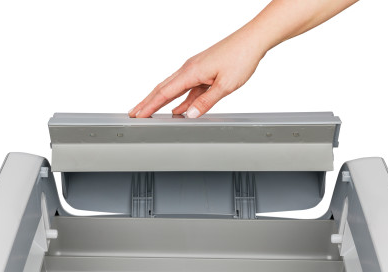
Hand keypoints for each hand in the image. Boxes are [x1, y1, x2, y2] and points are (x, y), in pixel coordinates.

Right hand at [128, 29, 265, 117]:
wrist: (252, 40)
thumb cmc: (241, 57)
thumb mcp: (225, 85)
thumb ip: (206, 102)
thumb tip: (189, 115)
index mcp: (191, 72)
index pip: (164, 93)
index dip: (149, 106)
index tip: (138, 115)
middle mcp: (189, 69)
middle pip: (163, 89)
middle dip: (147, 103)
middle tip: (134, 114)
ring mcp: (196, 70)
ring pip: (174, 89)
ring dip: (161, 101)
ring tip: (150, 112)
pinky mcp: (203, 71)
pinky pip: (187, 89)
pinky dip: (180, 100)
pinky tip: (179, 109)